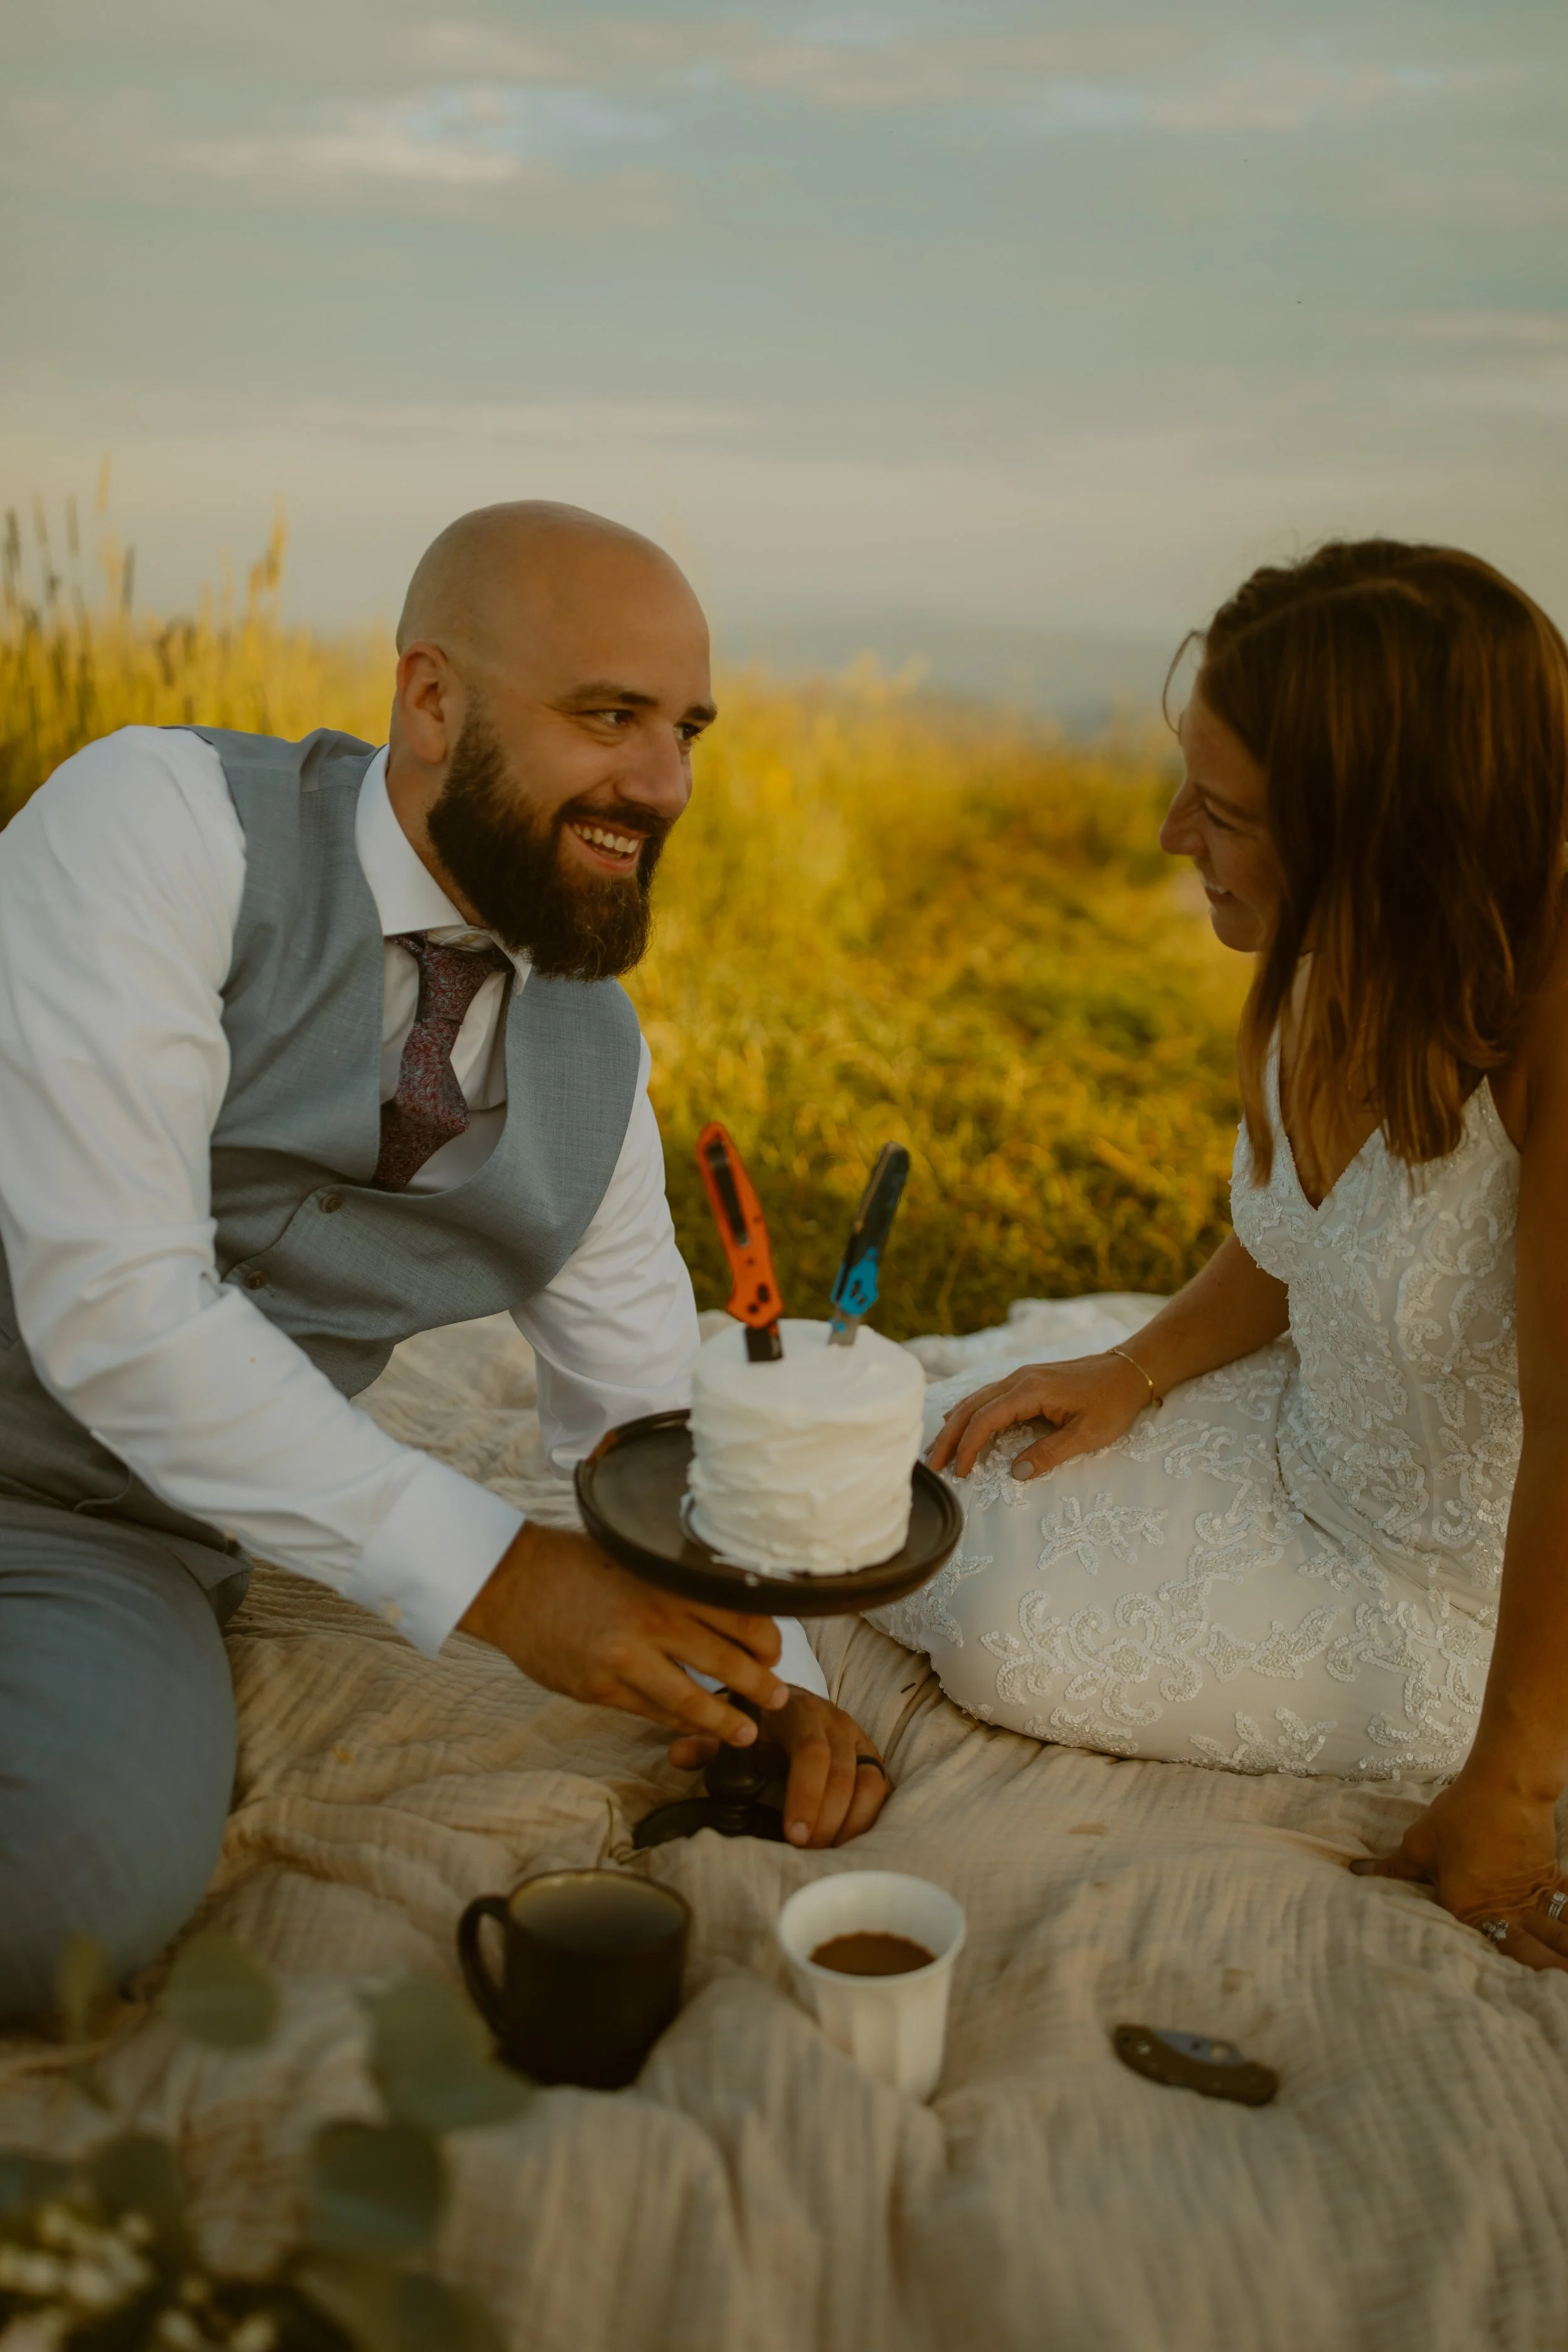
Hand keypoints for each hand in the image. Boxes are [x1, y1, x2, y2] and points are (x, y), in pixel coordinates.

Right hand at [460, 1522, 789, 1748]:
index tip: (775, 1654)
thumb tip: (734, 1617)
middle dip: (761, 1687)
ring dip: (725, 1721)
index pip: (743, 1618)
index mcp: (670, 1582)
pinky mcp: (600, 1687)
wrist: (515, 1582)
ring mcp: (625, 1659)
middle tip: (778, 1699)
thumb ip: (680, 1588)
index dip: (769, 1642)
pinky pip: (652, 1712)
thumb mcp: (638, 1560)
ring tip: (746, 1732)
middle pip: (728, 1663)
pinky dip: (677, 1722)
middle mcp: (653, 1620)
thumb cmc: (579, 1565)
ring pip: (692, 1701)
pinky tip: (691, 1726)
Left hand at [667, 1689, 889, 1848]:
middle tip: (806, 1854)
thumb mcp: (736, 1730)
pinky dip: (867, 1819)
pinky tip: (847, 1845)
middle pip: (842, 1773)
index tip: (793, 1835)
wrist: (792, 1703)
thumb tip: (677, 1757)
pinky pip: (880, 1789)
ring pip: (868, 1782)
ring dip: (849, 1824)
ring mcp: (858, 1739)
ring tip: (825, 1855)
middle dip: (826, 1818)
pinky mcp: (872, 1758)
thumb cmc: (761, 1725)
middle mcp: (835, 1722)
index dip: (806, 1794)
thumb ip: (709, 1744)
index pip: (811, 1751)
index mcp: (798, 1712)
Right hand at [928, 1350, 1153, 1481]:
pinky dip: (969, 1412)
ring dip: (955, 1424)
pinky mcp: (1026, 1380)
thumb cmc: (1113, 1403)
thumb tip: (1016, 1473)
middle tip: (932, 1465)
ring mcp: (1021, 1377)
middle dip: (949, 1437)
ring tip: (938, 1449)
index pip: (986, 1419)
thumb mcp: (1088, 1434)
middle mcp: (1019, 1379)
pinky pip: (987, 1396)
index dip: (968, 1446)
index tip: (959, 1472)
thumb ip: (1050, 1453)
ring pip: (976, 1399)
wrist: (1129, 1371)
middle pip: (972, 1407)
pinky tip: (958, 1421)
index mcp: (1031, 1390)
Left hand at [1351, 1763, 1567, 1969]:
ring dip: (1558, 1958)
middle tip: (1541, 2003)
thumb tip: (1357, 1873)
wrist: (1506, 1788)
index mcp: (1466, 1909)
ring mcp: (1530, 1898)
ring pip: (1550, 1938)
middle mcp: (1502, 1912)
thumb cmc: (1457, 1816)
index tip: (1469, 1990)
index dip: (1465, 1960)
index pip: (1464, 1944)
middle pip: (1522, 1954)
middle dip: (1532, 1976)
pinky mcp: (1548, 1879)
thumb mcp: (1419, 1843)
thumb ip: (1392, 1867)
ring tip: (1563, 1976)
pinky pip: (1564, 1908)